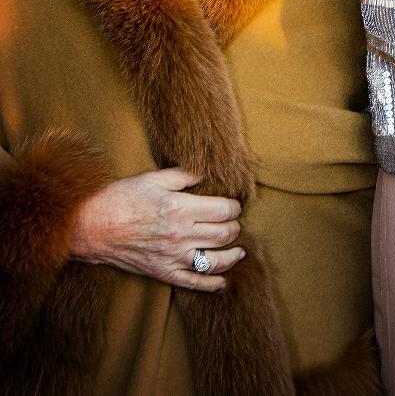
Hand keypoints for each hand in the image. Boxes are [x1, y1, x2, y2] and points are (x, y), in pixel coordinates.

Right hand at [70, 167, 244, 291]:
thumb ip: (184, 176)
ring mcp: (172, 256)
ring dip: (232, 256)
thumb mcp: (154, 178)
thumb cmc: (121, 198)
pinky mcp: (162, 272)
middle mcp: (180, 234)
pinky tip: (222, 283)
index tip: (234, 205)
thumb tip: (206, 175)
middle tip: (234, 223)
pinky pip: (193, 283)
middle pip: (223, 234)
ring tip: (239, 251)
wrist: (92, 225)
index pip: (223, 210)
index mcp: (180, 208)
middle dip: (234, 228)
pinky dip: (211, 285)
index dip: (234, 207)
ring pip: (214, 261)